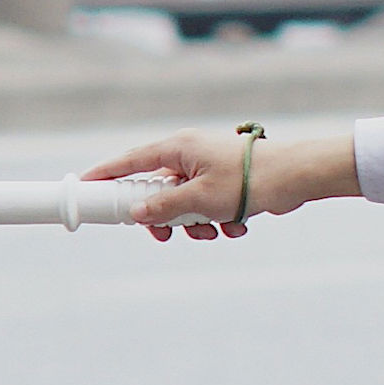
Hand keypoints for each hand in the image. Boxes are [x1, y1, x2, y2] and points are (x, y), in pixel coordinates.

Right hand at [75, 125, 353, 241]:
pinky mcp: (225, 183)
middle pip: (156, 189)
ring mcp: (208, 169)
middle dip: (163, 217)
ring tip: (215, 230)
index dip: (106, 175)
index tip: (85, 187)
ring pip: (183, 204)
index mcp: (178, 148)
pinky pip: (207, 207)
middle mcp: (190, 155)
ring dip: (195, 224)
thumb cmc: (250, 180)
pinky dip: (217, 220)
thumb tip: (138, 212)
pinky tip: (237, 225)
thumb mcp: (200, 199)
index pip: (130, 161)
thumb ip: (164, 206)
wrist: (299, 177)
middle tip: (166, 236)